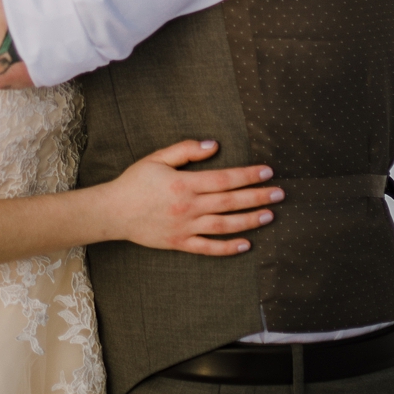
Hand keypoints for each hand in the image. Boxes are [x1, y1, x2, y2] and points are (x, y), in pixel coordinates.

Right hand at [107, 139, 283, 255]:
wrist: (113, 211)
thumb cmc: (135, 181)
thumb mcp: (157, 158)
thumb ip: (186, 150)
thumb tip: (213, 145)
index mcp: (184, 184)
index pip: (224, 179)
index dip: (247, 175)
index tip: (267, 172)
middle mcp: (188, 207)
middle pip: (230, 202)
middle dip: (257, 197)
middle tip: (279, 193)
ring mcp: (185, 228)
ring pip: (224, 226)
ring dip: (249, 221)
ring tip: (270, 215)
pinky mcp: (180, 243)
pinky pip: (208, 248)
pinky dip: (228, 248)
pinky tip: (246, 245)